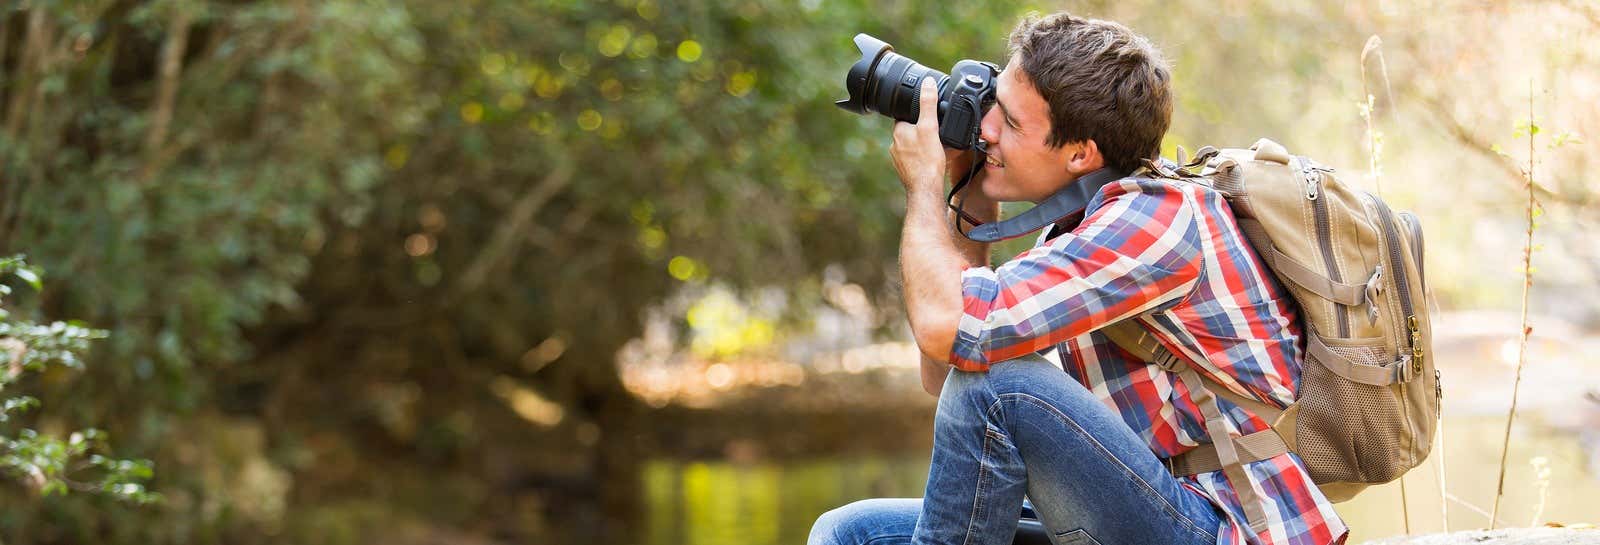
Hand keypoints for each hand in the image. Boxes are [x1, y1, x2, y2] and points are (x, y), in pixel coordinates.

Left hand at [890, 77, 946, 194]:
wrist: (925, 189)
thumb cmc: (927, 160)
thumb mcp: (930, 127)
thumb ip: (928, 104)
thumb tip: (927, 84)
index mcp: (898, 131)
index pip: (905, 115)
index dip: (917, 113)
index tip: (928, 114)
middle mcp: (895, 145)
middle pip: (910, 130)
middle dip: (922, 130)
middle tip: (937, 132)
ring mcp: (899, 159)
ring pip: (913, 145)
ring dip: (924, 144)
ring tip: (938, 147)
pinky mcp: (905, 171)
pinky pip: (915, 159)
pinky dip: (924, 157)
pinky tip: (934, 160)